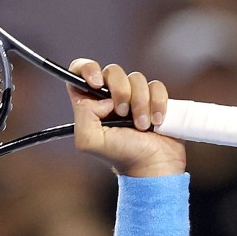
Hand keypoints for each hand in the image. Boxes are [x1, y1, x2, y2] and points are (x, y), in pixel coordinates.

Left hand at [67, 60, 186, 177]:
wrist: (152, 166)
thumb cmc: (120, 156)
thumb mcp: (89, 140)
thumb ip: (84, 114)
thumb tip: (101, 98)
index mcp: (89, 104)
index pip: (79, 72)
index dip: (87, 69)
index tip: (97, 83)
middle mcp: (110, 97)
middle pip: (111, 71)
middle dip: (120, 91)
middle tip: (123, 113)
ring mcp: (133, 96)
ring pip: (136, 78)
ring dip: (141, 103)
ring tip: (142, 126)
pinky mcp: (154, 98)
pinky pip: (156, 85)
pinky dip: (157, 103)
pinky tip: (156, 122)